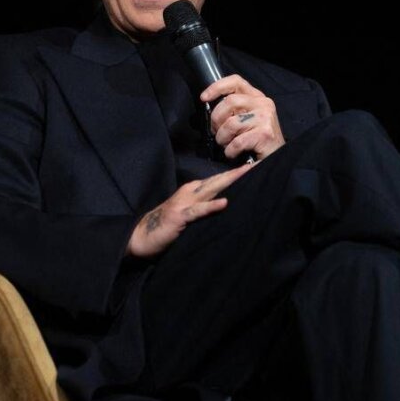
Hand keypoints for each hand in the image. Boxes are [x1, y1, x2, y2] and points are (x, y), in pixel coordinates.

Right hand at [126, 163, 253, 256]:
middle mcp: (191, 192)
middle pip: (218, 180)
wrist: (143, 236)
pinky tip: (224, 203)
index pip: (219, 180)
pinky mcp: (180, 216)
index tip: (254, 168)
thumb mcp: (191, 213)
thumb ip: (207, 207)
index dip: (236, 174)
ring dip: (228, 181)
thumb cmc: (169, 226)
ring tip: (245, 173)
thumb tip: (229, 204)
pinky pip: (198, 211)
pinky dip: (211, 206)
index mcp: (194, 191)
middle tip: (256, 164)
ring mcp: (185, 203)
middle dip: (237, 172)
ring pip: (211, 189)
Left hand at [200, 74, 285, 160]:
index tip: (204, 98)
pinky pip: (237, 142)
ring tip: (227, 145)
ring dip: (222, 138)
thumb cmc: (258, 140)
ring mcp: (265, 118)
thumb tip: (210, 107)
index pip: (235, 82)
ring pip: (231, 124)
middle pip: (229, 102)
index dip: (217, 87)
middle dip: (216, 120)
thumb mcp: (247, 118)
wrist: (277, 157)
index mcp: (257, 97)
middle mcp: (263, 104)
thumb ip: (234, 109)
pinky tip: (234, 153)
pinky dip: (230, 151)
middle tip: (217, 132)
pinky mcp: (265, 134)